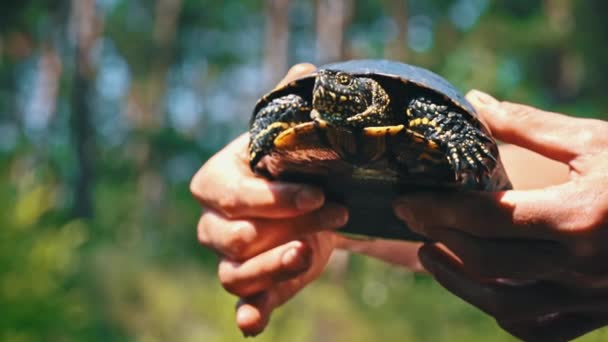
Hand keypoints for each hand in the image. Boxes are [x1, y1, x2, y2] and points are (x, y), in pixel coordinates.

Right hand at [190, 64, 347, 336]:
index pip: (230, 194)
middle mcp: (215, 223)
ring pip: (234, 274)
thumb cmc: (296, 164)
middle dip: (282, 228)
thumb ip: (294, 105)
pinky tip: (255, 324)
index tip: (315, 192)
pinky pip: (244, 305)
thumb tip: (306, 73)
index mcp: (216, 181)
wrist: (312, 200)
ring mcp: (231, 258)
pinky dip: (249, 314)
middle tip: (333, 210)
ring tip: (308, 253)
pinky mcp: (254, 286)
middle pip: (230, 237)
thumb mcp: (295, 134)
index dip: (270, 197)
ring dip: (272, 267)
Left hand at [394, 90, 607, 340]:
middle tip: (412, 218)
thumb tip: (474, 102)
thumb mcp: (594, 140)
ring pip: (504, 305)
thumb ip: (529, 127)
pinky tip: (484, 289)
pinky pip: (539, 330)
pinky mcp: (596, 315)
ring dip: (457, 282)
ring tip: (430, 254)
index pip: (485, 218)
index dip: (436, 208)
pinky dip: (503, 314)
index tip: (407, 199)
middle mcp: (579, 265)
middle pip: (486, 262)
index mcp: (577, 216)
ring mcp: (588, 298)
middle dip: (437, 237)